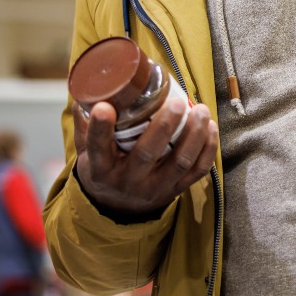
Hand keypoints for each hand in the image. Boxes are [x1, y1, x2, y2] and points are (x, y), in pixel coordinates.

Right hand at [73, 92, 218, 218]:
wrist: (117, 209)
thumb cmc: (104, 169)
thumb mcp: (86, 151)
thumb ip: (85, 123)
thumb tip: (85, 87)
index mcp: (100, 169)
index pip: (97, 148)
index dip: (100, 128)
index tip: (104, 107)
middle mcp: (127, 181)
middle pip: (146, 155)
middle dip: (164, 127)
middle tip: (177, 103)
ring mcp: (154, 188)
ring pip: (179, 163)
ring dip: (194, 135)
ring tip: (200, 110)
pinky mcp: (174, 191)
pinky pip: (197, 172)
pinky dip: (207, 149)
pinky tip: (210, 128)